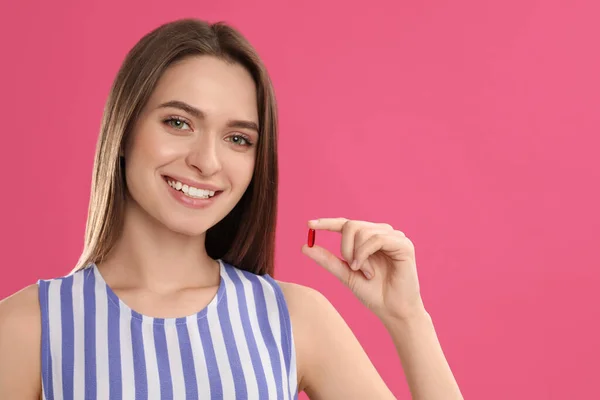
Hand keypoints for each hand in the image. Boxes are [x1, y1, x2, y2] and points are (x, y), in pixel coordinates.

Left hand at [301, 218, 424, 321]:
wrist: (393, 311)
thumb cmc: (373, 293)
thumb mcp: (345, 274)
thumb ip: (327, 260)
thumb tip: (304, 246)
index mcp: (368, 238)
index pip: (345, 224)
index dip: (327, 222)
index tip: (309, 224)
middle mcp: (381, 233)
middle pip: (351, 225)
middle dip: (345, 247)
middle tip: (351, 267)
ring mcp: (393, 237)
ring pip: (362, 231)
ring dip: (356, 255)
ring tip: (364, 272)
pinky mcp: (403, 244)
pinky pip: (377, 238)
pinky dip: (365, 254)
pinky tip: (368, 271)